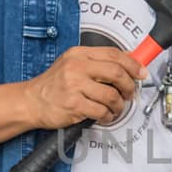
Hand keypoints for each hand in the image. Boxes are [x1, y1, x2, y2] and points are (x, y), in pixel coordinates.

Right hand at [23, 46, 144, 130]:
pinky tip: (104, 116)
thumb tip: (128, 57)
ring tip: (115, 108)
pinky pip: (101, 111)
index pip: (113, 54)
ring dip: (119, 105)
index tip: (141, 73)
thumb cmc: (53, 85)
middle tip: (129, 93)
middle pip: (116, 73)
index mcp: (79, 54)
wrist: (30, 101)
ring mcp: (74, 86)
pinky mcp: (73, 105)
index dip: (132, 64)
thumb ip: (98, 61)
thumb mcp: (73, 63)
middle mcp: (76, 67)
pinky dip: (108, 116)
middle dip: (129, 86)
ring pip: (111, 95)